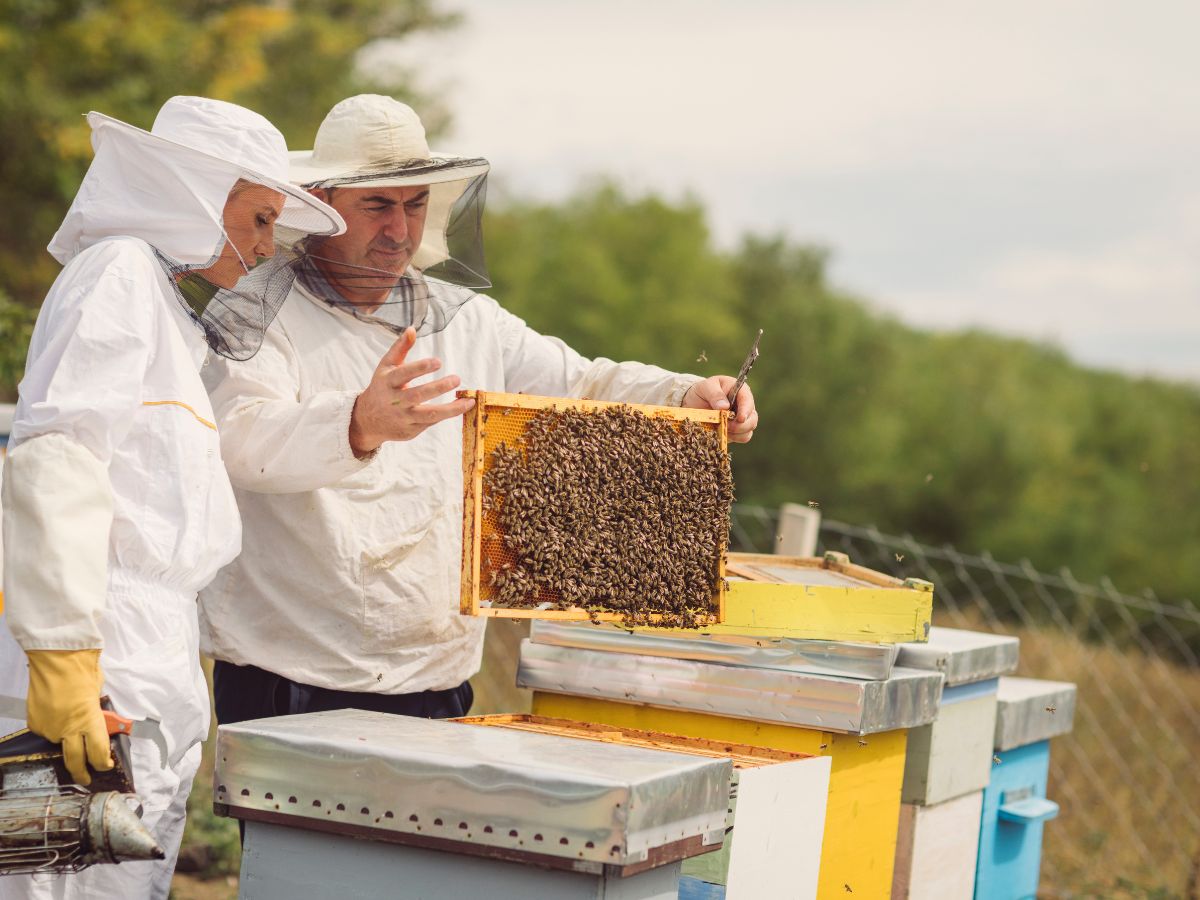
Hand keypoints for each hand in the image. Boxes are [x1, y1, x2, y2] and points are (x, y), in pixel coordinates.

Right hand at [25, 649, 112, 785]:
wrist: (56, 658)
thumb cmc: (82, 670)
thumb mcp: (98, 694)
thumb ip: (98, 713)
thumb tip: (99, 722)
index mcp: (89, 722)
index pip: (98, 753)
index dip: (102, 763)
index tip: (105, 765)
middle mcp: (67, 730)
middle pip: (76, 762)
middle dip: (82, 773)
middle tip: (87, 779)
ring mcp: (49, 728)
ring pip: (59, 743)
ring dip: (67, 739)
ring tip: (70, 722)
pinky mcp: (35, 723)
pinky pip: (46, 731)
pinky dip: (53, 726)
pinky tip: (56, 713)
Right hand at [349, 327, 475, 456]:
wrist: (368, 419)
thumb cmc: (382, 387)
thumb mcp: (386, 367)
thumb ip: (400, 348)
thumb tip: (412, 329)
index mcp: (387, 382)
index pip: (404, 374)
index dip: (420, 368)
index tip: (438, 362)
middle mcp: (394, 401)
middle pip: (417, 395)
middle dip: (438, 387)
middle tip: (457, 378)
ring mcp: (403, 418)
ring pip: (428, 415)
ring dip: (450, 409)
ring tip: (468, 401)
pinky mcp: (410, 431)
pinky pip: (431, 423)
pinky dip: (446, 415)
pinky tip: (460, 407)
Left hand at [682, 376, 757, 443]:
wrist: (694, 402)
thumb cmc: (703, 391)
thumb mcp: (706, 387)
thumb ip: (715, 394)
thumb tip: (724, 406)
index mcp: (740, 392)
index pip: (748, 401)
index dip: (746, 411)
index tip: (740, 419)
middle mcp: (744, 407)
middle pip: (752, 419)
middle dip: (742, 426)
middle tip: (727, 426)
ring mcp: (741, 420)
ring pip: (748, 431)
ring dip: (737, 434)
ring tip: (722, 429)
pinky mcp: (735, 431)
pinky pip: (740, 438)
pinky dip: (733, 439)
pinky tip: (722, 434)